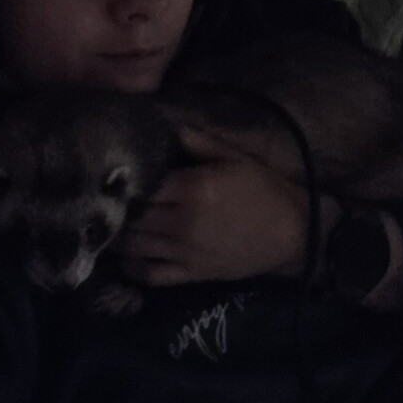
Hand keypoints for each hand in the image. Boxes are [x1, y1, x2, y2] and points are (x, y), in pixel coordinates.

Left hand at [119, 120, 310, 288]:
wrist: (293, 232)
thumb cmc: (265, 190)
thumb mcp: (236, 158)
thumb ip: (201, 143)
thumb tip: (170, 128)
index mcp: (191, 189)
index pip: (142, 185)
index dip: (126, 181)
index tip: (116, 175)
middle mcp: (181, 222)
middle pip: (132, 216)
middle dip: (118, 208)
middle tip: (109, 201)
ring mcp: (184, 251)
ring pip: (133, 245)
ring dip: (118, 236)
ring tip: (110, 225)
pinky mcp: (190, 274)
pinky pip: (150, 274)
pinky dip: (131, 267)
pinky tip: (126, 256)